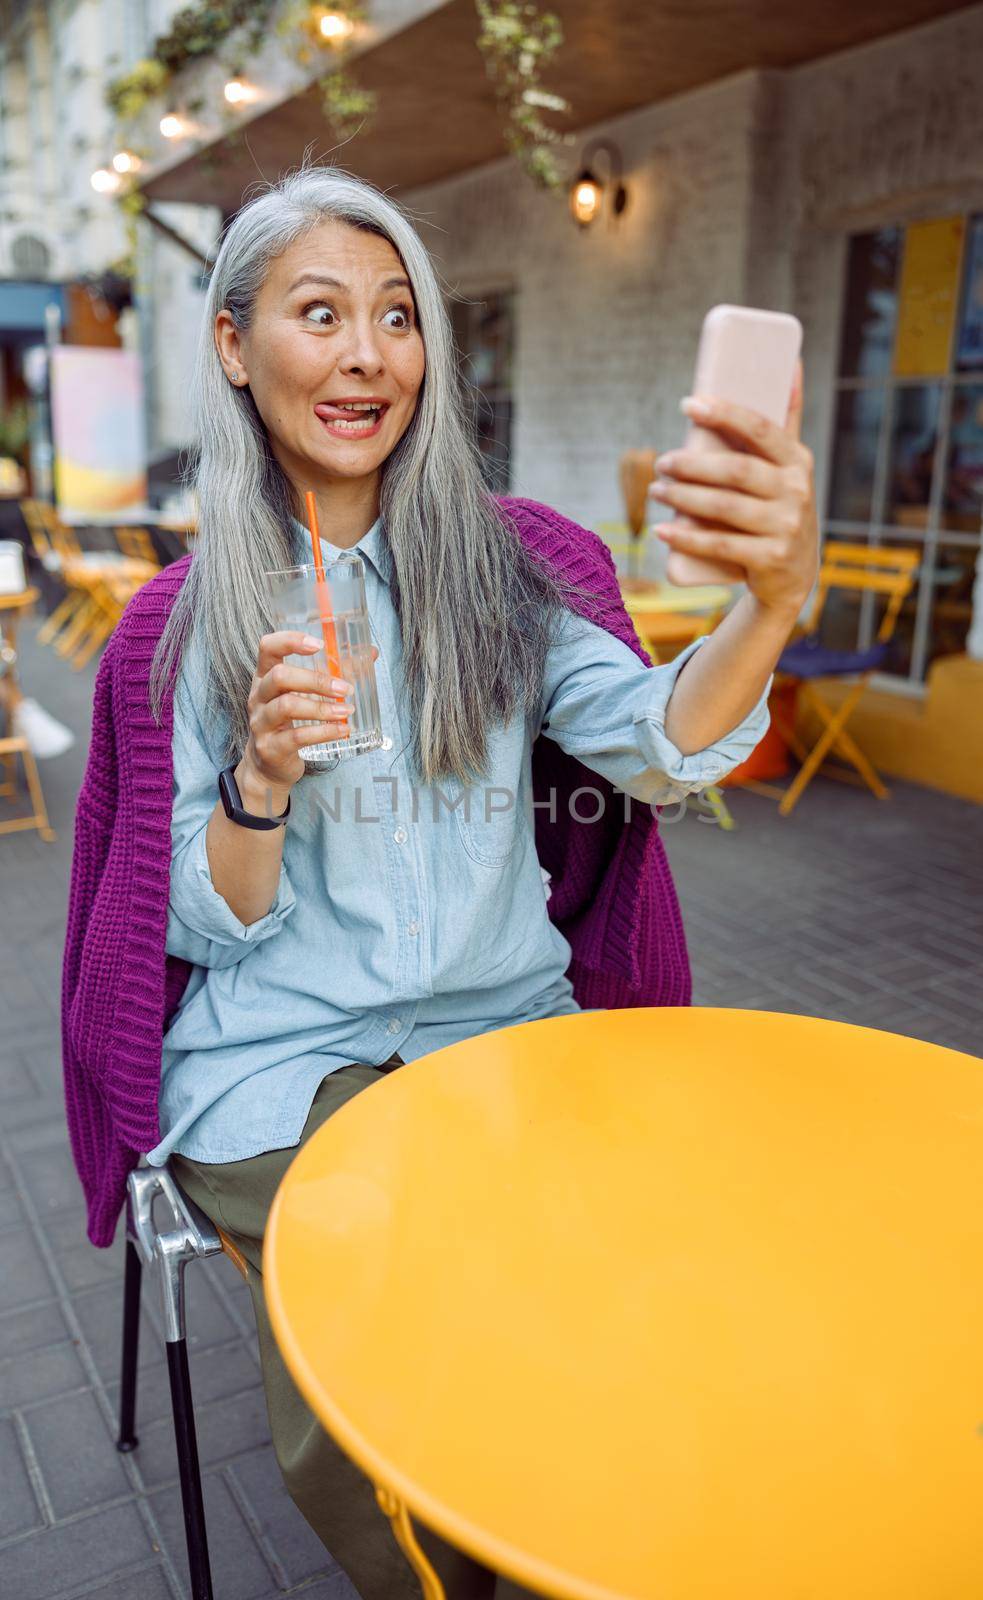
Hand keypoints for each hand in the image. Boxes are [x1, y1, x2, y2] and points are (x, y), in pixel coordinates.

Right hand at [241, 631, 378, 793]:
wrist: (269, 765)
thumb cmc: (289, 722)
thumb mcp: (301, 694)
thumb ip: (333, 673)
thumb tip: (370, 653)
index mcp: (265, 676)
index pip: (268, 647)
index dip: (290, 640)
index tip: (319, 644)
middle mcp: (259, 696)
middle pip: (280, 676)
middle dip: (316, 680)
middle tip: (345, 688)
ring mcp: (261, 722)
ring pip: (287, 706)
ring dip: (322, 708)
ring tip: (347, 711)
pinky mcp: (270, 747)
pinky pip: (297, 737)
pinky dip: (324, 732)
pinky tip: (342, 730)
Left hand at [648, 360, 818, 615]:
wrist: (793, 576)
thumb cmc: (779, 508)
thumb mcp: (789, 467)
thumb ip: (787, 421)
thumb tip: (789, 361)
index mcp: (798, 461)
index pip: (759, 429)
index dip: (723, 413)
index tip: (688, 404)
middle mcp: (797, 491)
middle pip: (736, 470)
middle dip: (691, 464)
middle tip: (661, 462)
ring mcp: (785, 527)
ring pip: (725, 507)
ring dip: (683, 498)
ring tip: (655, 491)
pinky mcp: (770, 559)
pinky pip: (720, 545)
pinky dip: (686, 538)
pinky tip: (662, 531)